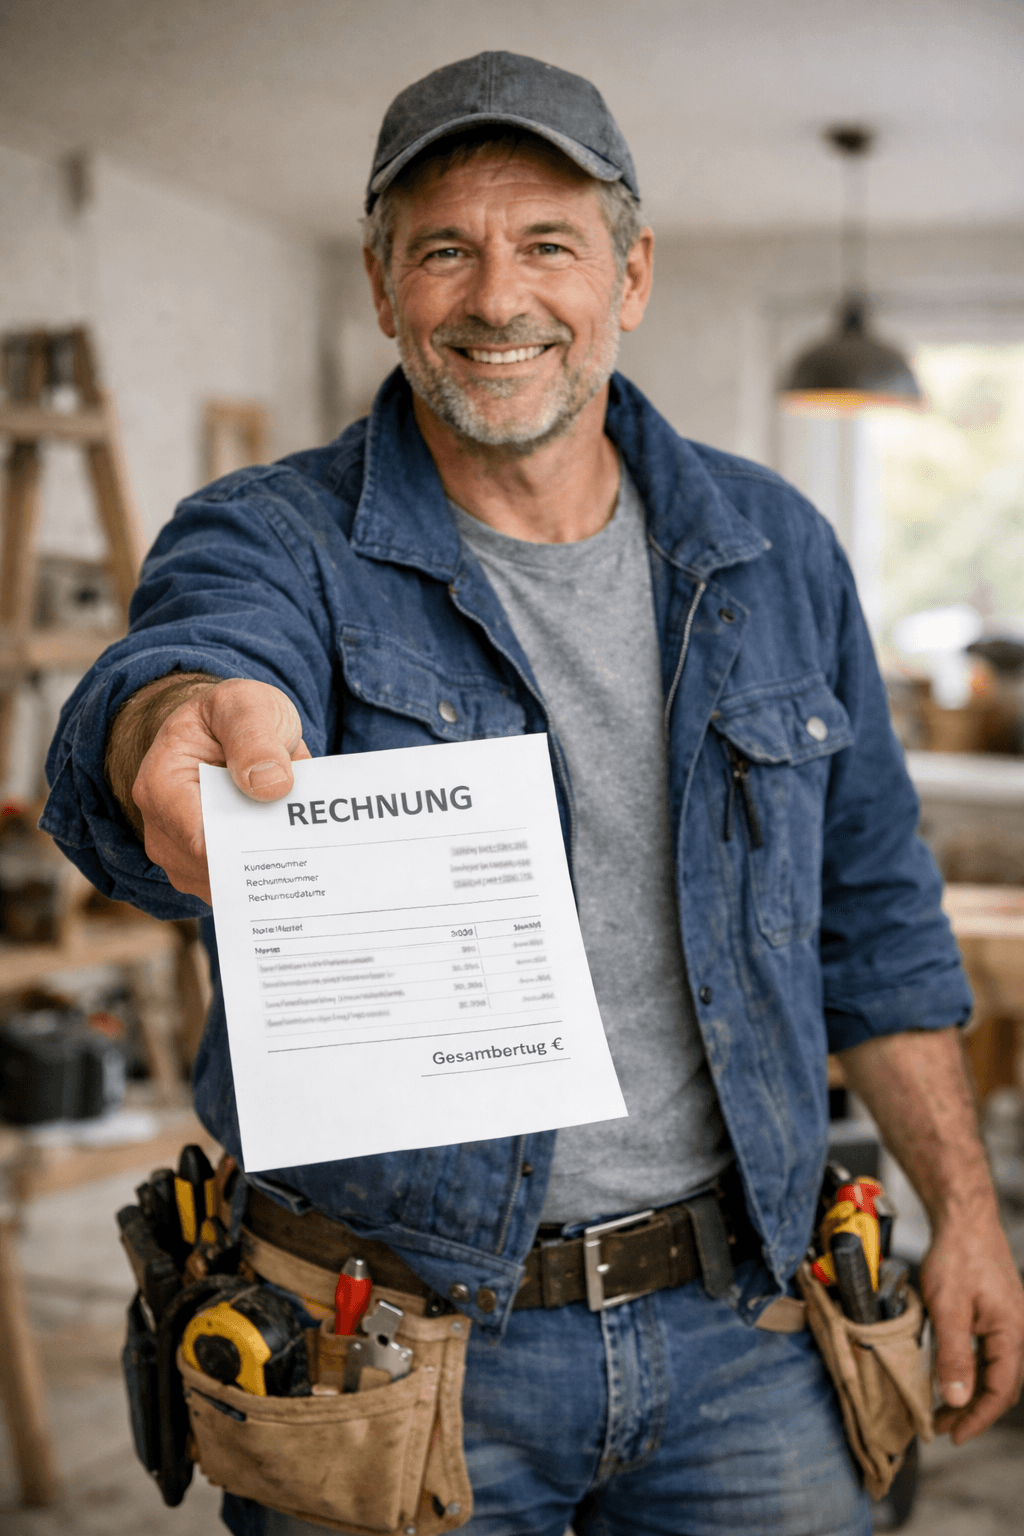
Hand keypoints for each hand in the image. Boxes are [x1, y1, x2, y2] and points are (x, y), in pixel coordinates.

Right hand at [130, 678, 309, 903]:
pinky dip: (267, 875)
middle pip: (216, 868)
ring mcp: (180, 856)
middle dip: (262, 862)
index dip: (244, 849)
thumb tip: (272, 784)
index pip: (200, 840)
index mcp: (162, 785)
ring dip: (268, 871)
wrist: (226, 731)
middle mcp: (162, 829)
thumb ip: (254, 737)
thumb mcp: (244, 706)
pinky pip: (237, 885)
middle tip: (310, 851)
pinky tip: (296, 856)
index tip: (288, 846)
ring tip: (306, 848)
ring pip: (230, 884)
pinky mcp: (204, 869)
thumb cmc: (232, 716)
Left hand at [922, 1208, 1023, 1442]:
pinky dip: (971, 1368)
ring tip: (942, 1405)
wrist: (963, 1217)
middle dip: (973, 1410)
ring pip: (994, 1369)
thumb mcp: (948, 1309)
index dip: (977, 1419)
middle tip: (942, 1425)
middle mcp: (1017, 1330)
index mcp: (1012, 1334)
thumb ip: (953, 1356)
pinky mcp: (997, 1311)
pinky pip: (989, 1350)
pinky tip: (952, 1371)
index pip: (999, 1392)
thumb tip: (956, 1400)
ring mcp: (1009, 1320)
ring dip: (971, 1390)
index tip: (953, 1435)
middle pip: (1000, 1385)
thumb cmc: (958, 1255)